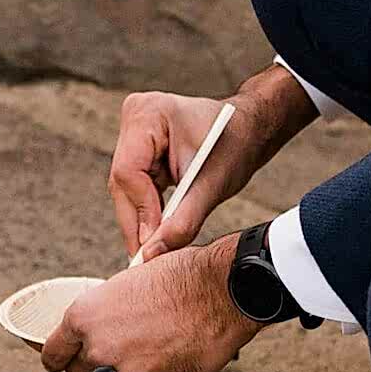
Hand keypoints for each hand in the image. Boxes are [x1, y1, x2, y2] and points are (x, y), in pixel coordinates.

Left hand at [40, 237, 261, 371]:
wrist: (222, 291)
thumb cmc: (180, 276)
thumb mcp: (130, 279)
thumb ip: (109, 308)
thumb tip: (109, 319)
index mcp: (85, 317)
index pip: (53, 351)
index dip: (56, 356)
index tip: (60, 360)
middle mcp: (100, 348)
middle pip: (79, 370)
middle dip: (88, 364)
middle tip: (108, 350)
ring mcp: (128, 371)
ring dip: (133, 361)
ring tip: (160, 334)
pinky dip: (160, 368)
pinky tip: (177, 345)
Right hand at [110, 67, 311, 262]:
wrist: (248, 130)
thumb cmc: (234, 145)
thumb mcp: (212, 185)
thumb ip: (183, 221)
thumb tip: (152, 253)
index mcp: (148, 112)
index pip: (129, 171)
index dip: (140, 210)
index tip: (152, 244)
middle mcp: (134, 117)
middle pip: (122, 182)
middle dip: (137, 222)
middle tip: (148, 259)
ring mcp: (133, 132)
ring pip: (125, 189)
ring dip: (141, 220)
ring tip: (153, 251)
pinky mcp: (138, 148)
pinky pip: (135, 187)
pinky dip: (147, 210)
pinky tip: (157, 233)